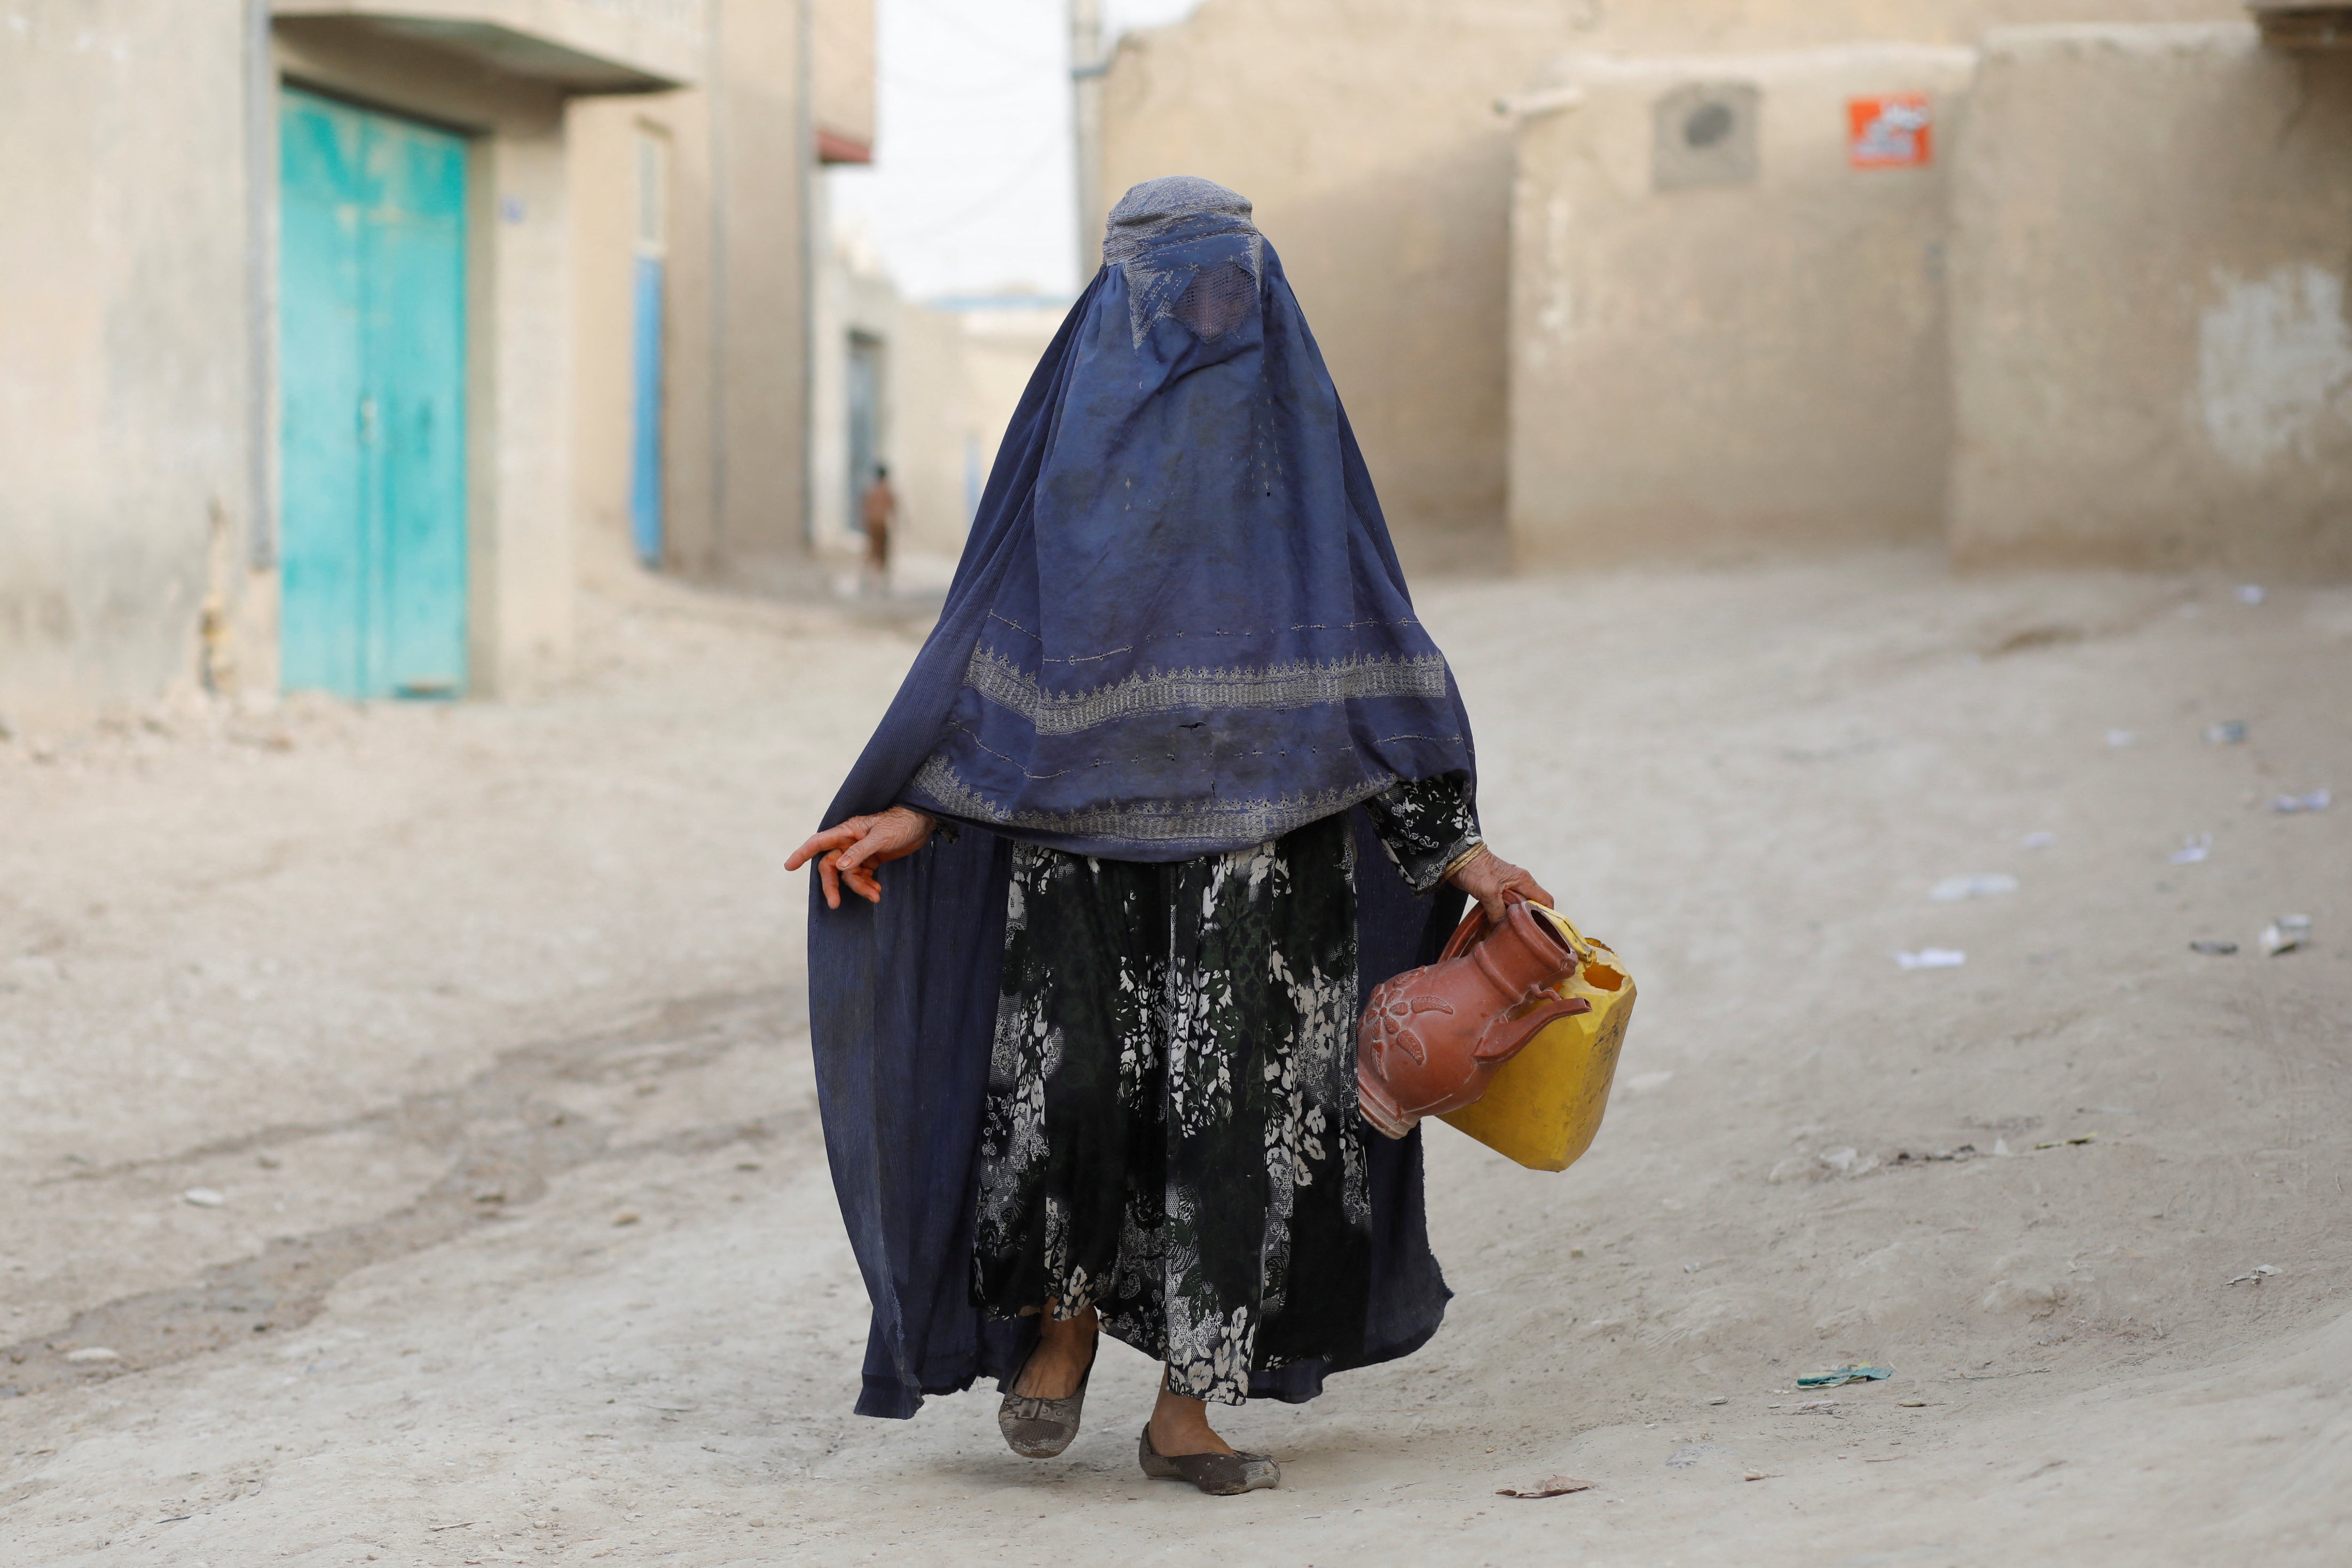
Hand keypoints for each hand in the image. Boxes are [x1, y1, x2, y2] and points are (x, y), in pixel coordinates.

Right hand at [787, 807, 936, 908]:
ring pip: (848, 875)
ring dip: (859, 888)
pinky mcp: (871, 861)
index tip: (788, 867)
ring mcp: (859, 852)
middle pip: (830, 866)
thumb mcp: (880, 837)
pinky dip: (868, 886)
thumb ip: (860, 851)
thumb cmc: (900, 824)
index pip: (818, 842)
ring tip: (875, 896)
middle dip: (832, 885)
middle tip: (834, 904)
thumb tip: (839, 866)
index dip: (802, 853)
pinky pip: (862, 877)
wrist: (922, 824)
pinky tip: (878, 893)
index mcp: (847, 831)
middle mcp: (849, 842)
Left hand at [1447, 845, 1555, 923]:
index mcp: (1524, 880)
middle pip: (1532, 906)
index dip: (1548, 915)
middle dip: (1528, 920)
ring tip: (1508, 933)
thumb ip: (1498, 912)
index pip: (1545, 900)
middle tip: (1523, 935)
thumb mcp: (1488, 893)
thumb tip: (1501, 929)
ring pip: (1517, 907)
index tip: (1543, 930)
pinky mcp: (1495, 891)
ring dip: (1513, 919)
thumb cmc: (1475, 869)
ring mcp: (1508, 887)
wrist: (1456, 857)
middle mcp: (1519, 884)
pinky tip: (1496, 926)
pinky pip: (1504, 906)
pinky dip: (1501, 916)